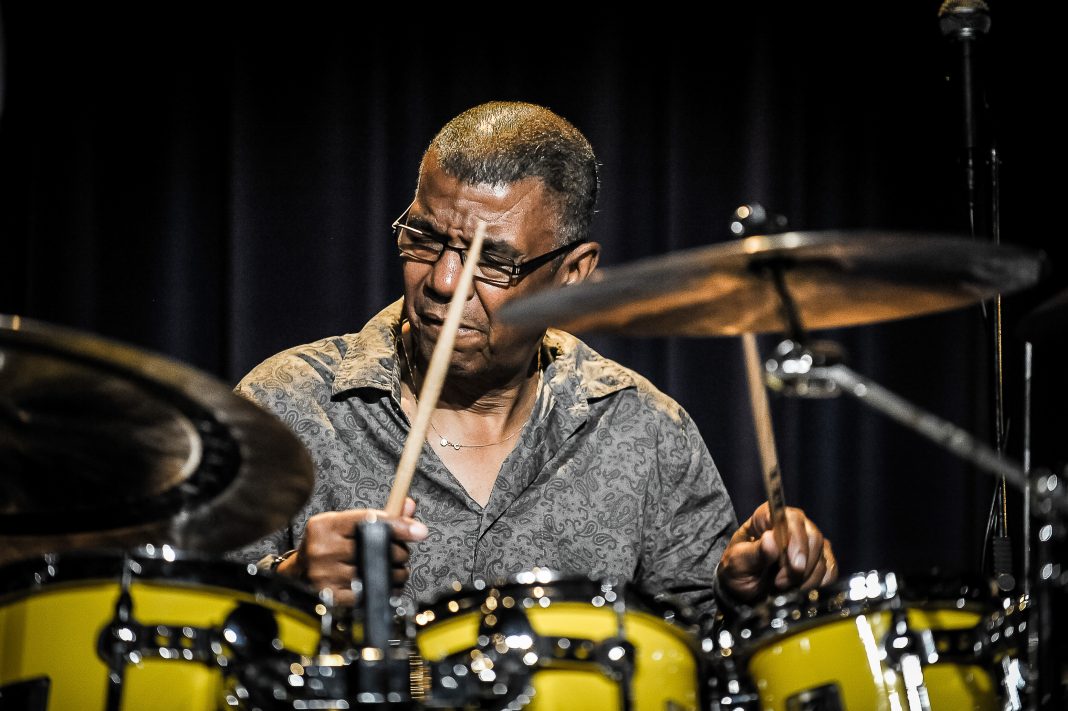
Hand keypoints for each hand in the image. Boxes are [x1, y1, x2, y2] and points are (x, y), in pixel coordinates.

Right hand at [276, 496, 427, 605]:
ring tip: (393, 569)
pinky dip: (387, 589)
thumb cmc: (329, 545)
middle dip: (398, 551)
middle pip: (376, 548)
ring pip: (378, 573)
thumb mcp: (345, 524)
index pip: (368, 522)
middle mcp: (322, 549)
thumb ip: (378, 516)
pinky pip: (371, 593)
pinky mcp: (331, 597)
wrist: (298, 575)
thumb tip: (410, 506)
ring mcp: (325, 575)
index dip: (398, 526)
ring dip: (396, 572)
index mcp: (326, 525)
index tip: (420, 531)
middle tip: (399, 552)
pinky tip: (385, 584)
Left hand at [717, 501, 836, 603]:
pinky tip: (800, 589)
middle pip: (813, 537)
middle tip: (779, 582)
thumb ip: (754, 553)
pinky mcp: (819, 559)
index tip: (794, 565)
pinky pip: (830, 569)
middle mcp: (792, 524)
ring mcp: (808, 541)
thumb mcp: (738, 563)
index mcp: (768, 517)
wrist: (745, 589)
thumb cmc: (739, 570)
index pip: (791, 518)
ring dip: (805, 578)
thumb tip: (771, 540)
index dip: (796, 540)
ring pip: (822, 556)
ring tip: (782, 586)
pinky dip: (818, 583)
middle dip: (800, 566)